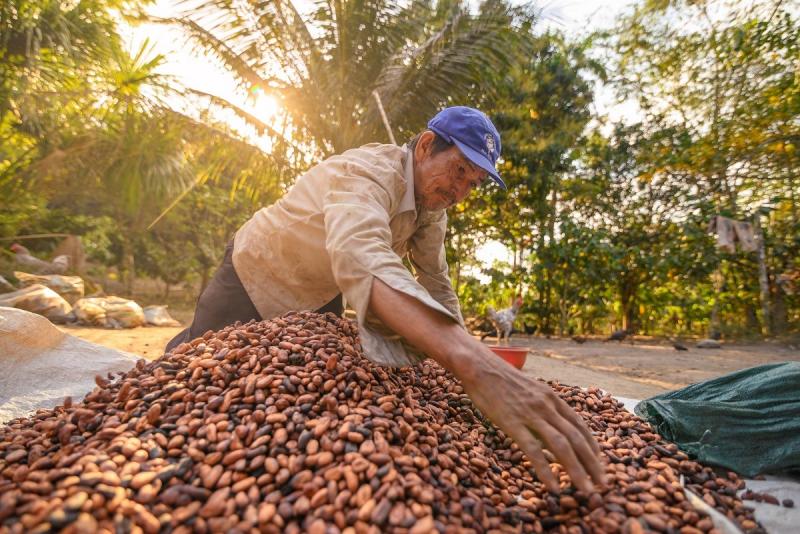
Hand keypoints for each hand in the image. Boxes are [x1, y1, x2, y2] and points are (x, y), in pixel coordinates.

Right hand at [367, 278, 605, 491]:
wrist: (479, 366)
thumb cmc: (501, 380)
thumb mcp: (530, 390)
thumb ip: (543, 408)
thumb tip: (551, 430)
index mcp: (553, 398)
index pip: (581, 425)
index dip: (593, 447)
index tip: (600, 464)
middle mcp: (547, 406)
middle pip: (577, 438)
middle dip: (593, 464)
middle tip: (603, 484)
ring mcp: (531, 414)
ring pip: (562, 446)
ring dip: (577, 471)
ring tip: (586, 491)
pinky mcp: (512, 422)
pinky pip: (533, 450)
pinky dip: (546, 471)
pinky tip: (553, 487)